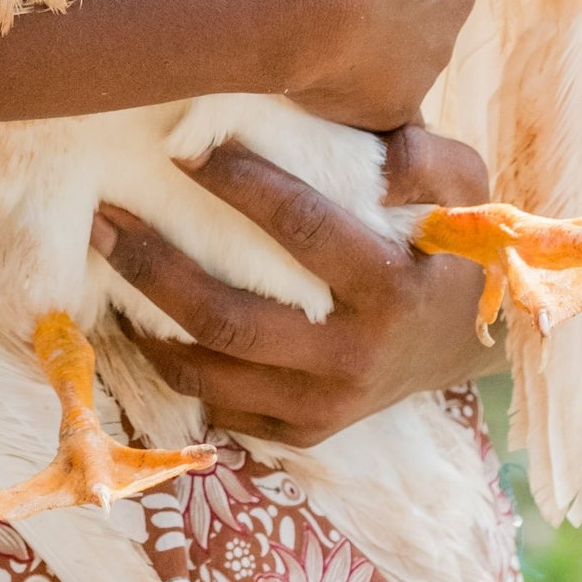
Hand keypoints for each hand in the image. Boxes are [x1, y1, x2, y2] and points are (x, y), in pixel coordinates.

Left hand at [93, 128, 493, 445]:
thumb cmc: (456, 244)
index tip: (185, 149)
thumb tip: (376, 163)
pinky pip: (220, 405)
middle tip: (105, 212)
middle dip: (154, 262)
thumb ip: (427, 159)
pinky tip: (140, 316)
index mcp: (390, 289)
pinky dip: (173, 363)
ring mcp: (323, 405)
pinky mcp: (303, 431)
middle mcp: (351, 357)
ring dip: (145, 315)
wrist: (475, 342)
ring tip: (106, 258)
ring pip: (211, 369)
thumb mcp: (468, 187)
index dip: (240, 186)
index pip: (301, 231)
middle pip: (230, 315)